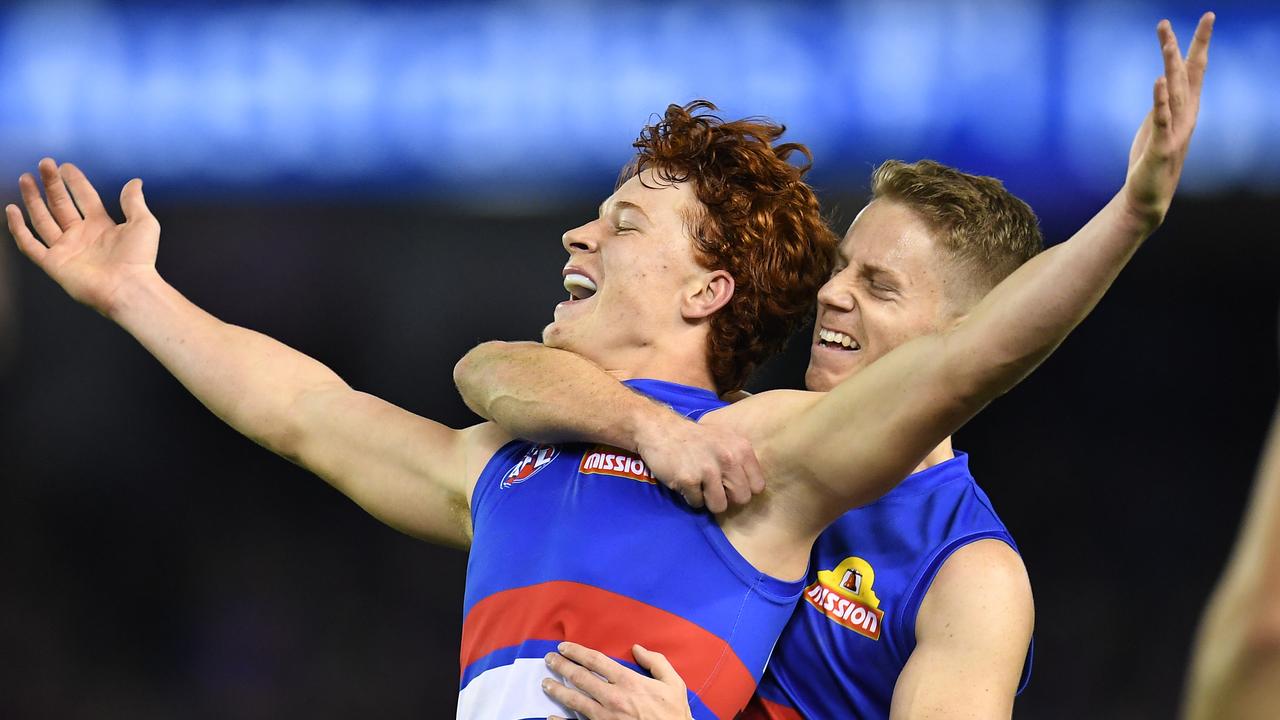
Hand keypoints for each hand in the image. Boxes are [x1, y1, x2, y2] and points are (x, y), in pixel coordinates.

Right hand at [6, 158, 160, 315]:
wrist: (129, 288)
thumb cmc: (139, 258)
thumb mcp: (143, 223)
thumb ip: (134, 202)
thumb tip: (135, 181)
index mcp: (102, 226)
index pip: (84, 198)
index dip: (75, 182)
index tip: (65, 166)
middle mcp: (81, 236)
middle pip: (61, 205)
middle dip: (52, 184)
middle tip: (44, 163)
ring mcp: (66, 249)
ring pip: (43, 220)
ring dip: (33, 199)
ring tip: (25, 178)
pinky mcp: (53, 264)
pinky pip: (30, 244)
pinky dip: (19, 229)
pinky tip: (12, 210)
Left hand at [543, 642, 692, 719]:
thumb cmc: (674, 713)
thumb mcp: (673, 683)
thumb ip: (656, 662)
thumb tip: (637, 648)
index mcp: (628, 681)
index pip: (595, 661)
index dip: (576, 652)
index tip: (564, 647)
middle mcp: (613, 697)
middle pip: (579, 678)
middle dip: (561, 666)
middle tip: (549, 659)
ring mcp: (605, 717)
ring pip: (574, 701)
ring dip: (557, 690)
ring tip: (545, 683)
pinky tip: (550, 717)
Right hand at [634, 410, 763, 512]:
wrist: (661, 429)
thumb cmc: (696, 437)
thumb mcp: (726, 439)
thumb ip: (741, 459)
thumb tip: (753, 488)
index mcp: (741, 448)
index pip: (758, 486)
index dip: (744, 488)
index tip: (732, 484)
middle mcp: (728, 458)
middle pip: (742, 499)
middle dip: (728, 497)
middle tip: (714, 487)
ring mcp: (708, 470)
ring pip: (720, 506)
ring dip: (708, 500)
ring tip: (700, 486)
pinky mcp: (689, 479)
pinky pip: (697, 503)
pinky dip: (690, 497)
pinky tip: (685, 481)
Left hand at [1123, 13, 1213, 231]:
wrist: (1148, 196)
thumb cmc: (1152, 160)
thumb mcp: (1156, 124)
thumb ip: (1162, 102)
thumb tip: (1164, 80)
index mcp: (1186, 109)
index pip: (1195, 69)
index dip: (1200, 43)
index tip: (1208, 16)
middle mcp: (1186, 116)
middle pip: (1187, 75)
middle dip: (1186, 46)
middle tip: (1183, 19)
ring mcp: (1175, 131)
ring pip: (1176, 93)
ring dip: (1171, 67)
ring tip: (1167, 43)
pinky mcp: (1160, 147)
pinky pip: (1160, 119)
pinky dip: (1160, 100)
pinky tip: (1157, 81)